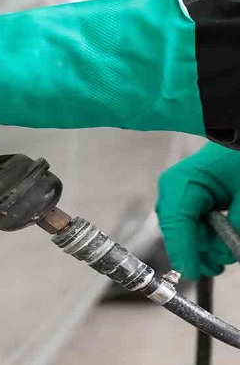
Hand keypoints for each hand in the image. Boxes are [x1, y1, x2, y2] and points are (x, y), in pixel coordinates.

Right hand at [157, 142, 239, 279]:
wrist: (239, 133)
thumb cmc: (239, 158)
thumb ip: (237, 225)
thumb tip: (229, 251)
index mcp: (182, 183)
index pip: (177, 222)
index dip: (183, 250)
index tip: (191, 273)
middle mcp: (173, 189)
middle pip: (180, 232)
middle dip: (202, 249)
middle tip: (224, 262)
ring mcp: (178, 193)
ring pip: (186, 232)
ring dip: (208, 244)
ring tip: (230, 247)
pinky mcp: (187, 198)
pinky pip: (191, 225)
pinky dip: (207, 235)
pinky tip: (222, 237)